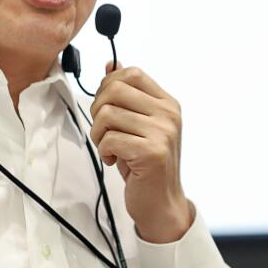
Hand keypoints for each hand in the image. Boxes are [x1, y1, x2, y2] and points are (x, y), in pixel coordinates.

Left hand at [90, 64, 193, 243]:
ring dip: (98, 134)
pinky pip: (110, 139)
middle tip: (104, 131)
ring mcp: (163, 133)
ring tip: (110, 148)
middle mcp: (169, 114)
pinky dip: (104, 151)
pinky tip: (114, 161)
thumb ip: (128, 95)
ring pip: (107, 114)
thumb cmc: (145, 164)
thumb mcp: (137, 125)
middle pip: (114, 89)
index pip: (131, 73)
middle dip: (98, 110)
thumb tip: (111, 64)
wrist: (161, 203)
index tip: (106, 108)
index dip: (108, 86)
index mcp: (167, 103)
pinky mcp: (152, 152)